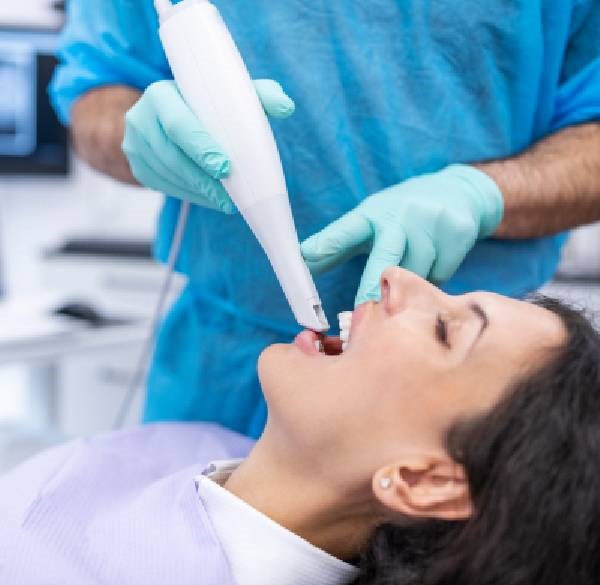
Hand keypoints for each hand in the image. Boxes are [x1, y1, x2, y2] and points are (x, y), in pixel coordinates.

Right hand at [122, 79, 294, 212]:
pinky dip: (189, 196)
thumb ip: (259, 96)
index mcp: (160, 95)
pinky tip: (210, 200)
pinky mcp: (137, 167)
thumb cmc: (205, 105)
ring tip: (225, 203)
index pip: (179, 125)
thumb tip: (286, 107)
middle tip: (229, 198)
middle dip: (203, 180)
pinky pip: (164, 187)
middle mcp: (140, 119)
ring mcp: (134, 146)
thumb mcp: (229, 95)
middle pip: (172, 156)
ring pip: (168, 176)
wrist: (164, 114)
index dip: (201, 148)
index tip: (225, 168)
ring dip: (198, 193)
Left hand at [301, 165, 503, 305]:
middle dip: (372, 287)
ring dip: (407, 287)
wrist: (459, 192)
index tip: (306, 259)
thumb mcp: (370, 221)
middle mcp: (402, 216)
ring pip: (415, 275)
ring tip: (408, 277)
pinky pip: (439, 277)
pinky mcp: (457, 236)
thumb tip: (306, 262)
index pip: (347, 230)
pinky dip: (431, 280)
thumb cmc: (403, 213)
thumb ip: (340, 244)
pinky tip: (433, 265)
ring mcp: (432, 225)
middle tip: (362, 311)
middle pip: (385, 259)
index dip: (327, 245)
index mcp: (375, 212)